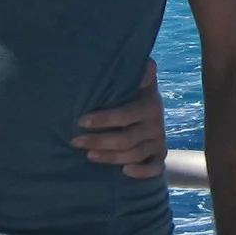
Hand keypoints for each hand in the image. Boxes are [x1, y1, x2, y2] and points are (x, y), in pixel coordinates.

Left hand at [71, 59, 168, 178]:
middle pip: (127, 139)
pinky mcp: (159, 156)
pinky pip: (155, 168)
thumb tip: (146, 62)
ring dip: (110, 157)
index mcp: (150, 104)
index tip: (81, 121)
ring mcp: (159, 141)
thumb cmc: (133, 94)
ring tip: (88, 155)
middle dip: (99, 141)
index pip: (127, 114)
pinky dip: (142, 172)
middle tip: (76, 142)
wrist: (151, 111)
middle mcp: (156, 124)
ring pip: (134, 155)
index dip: (105, 119)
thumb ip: (139, 74)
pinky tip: (124, 171)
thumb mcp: (136, 82)